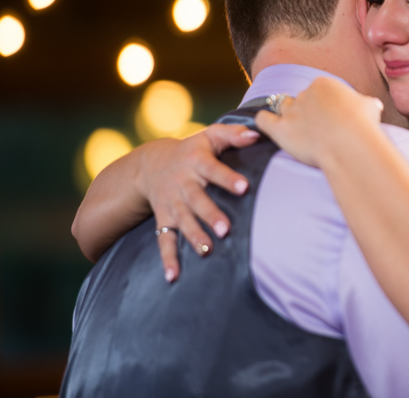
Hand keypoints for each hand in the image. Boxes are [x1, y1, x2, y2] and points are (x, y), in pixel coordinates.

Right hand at [138, 124, 259, 281]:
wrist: (150, 164)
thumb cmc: (192, 150)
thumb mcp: (210, 136)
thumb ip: (234, 134)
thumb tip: (258, 133)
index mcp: (196, 162)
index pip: (213, 170)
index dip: (228, 178)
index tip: (244, 187)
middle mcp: (183, 184)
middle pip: (196, 200)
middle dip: (210, 214)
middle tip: (225, 229)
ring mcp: (172, 203)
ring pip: (182, 221)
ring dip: (193, 236)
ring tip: (207, 251)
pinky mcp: (163, 219)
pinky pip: (163, 239)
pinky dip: (167, 258)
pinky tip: (173, 276)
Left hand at [254, 78, 383, 167]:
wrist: (350, 144)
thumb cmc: (363, 126)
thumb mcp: (370, 108)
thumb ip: (365, 104)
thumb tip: (372, 106)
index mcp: (325, 84)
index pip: (319, 90)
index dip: (325, 104)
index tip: (333, 119)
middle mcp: (305, 94)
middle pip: (301, 99)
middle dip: (308, 112)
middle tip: (319, 129)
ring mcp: (291, 111)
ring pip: (282, 106)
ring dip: (287, 114)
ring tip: (296, 128)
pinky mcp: (280, 130)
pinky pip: (262, 120)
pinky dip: (263, 122)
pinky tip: (268, 127)